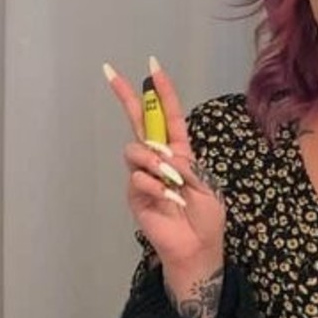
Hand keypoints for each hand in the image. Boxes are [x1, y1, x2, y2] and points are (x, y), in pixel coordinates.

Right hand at [104, 59, 225, 280]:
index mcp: (180, 152)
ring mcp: (143, 176)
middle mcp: (159, 159)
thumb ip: (185, 166)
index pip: (168, 116)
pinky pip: (138, 179)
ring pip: (136, 151)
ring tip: (172, 181)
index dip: (162, 92)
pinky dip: (156, 187)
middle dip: (126, 96)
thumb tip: (161, 155)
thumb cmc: (206, 218)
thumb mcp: (206, 185)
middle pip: (138, 122)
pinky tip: (168, 201)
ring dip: (154, 162)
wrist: (196, 249)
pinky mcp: (135, 195)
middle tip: (111, 73)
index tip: (153, 67)